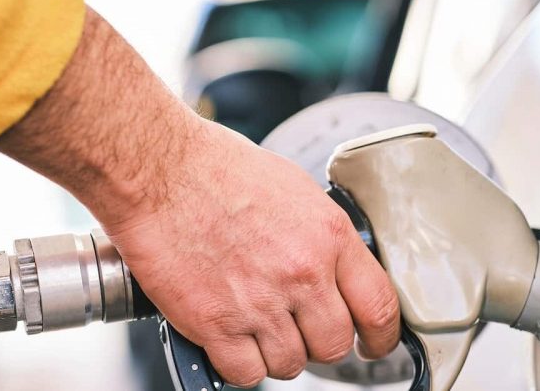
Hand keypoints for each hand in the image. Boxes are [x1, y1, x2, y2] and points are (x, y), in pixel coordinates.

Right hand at [0, 7, 400, 387]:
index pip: (379, 307)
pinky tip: (229, 339)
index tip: (373, 344)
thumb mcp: (294, 189)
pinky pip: (246, 374)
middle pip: (335, 345)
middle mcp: (302, 273)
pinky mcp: (216, 324)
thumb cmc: (215, 168)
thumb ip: (321, 236)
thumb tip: (334, 267)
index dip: (381, 337)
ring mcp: (260, 303)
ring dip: (276, 353)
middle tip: (299, 329)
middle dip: (319, 343)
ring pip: (290, 365)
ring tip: (255, 326)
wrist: (158, 170)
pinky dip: (238, 364)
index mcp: (329, 236)